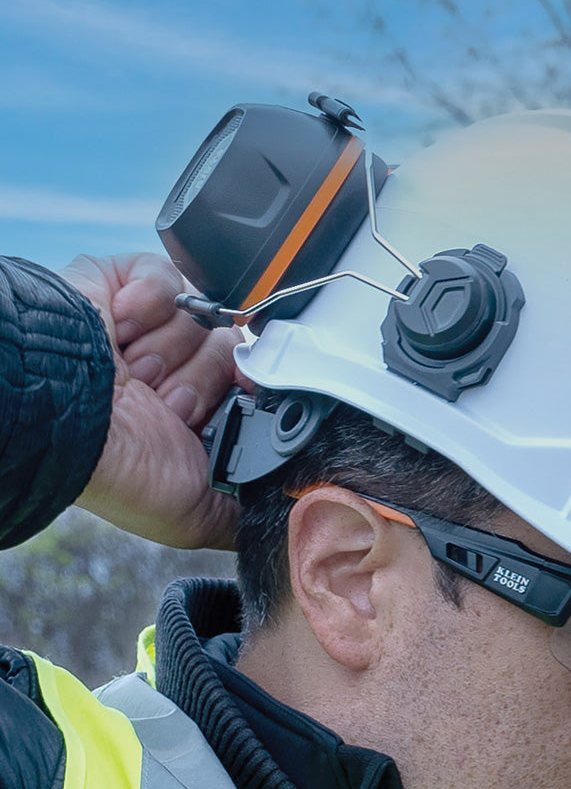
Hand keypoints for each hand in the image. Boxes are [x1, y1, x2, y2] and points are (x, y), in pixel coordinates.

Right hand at [61, 253, 243, 548]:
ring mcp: (153, 327)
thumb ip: (243, 512)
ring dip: (168, 351)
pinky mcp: (125, 285)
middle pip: (234, 346)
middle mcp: (179, 368)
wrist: (65, 423)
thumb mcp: (196, 514)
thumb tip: (288, 512)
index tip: (241, 398)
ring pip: (205, 314)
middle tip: (168, 404)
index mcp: (202, 412)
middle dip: (203, 380)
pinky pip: (167, 274)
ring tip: (135, 376)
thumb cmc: (123, 471)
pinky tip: (122, 329)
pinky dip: (149, 301)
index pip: (256, 382)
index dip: (253, 389)